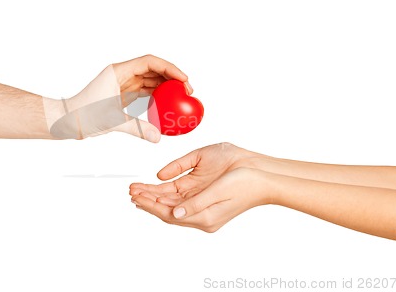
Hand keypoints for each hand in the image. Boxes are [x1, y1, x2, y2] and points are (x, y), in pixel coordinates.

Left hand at [44, 54, 190, 141]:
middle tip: (188, 90)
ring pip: (151, 79)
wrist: (66, 120)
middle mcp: (122, 74)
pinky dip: (158, 96)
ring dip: (167, 86)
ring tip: (182, 97)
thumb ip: (137, 128)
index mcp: (118, 71)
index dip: (169, 68)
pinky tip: (168, 104)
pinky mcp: (123, 94)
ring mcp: (123, 83)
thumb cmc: (82, 116)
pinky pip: (145, 90)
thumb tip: (157, 137)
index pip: (149, 62)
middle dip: (172, 77)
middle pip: (153, 69)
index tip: (183, 79)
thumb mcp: (112, 121)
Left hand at [131, 167, 270, 231]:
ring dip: (155, 197)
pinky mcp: (205, 200)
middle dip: (148, 200)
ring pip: (172, 205)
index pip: (169, 213)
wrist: (264, 177)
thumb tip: (174, 213)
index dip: (150, 204)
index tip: (135, 195)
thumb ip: (196, 203)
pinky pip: (180, 200)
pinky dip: (166, 195)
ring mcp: (203, 208)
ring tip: (138, 189)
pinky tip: (156, 190)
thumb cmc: (246, 181)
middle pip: (167, 210)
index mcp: (205, 217)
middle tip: (131, 190)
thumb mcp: (219, 190)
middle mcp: (202, 216)